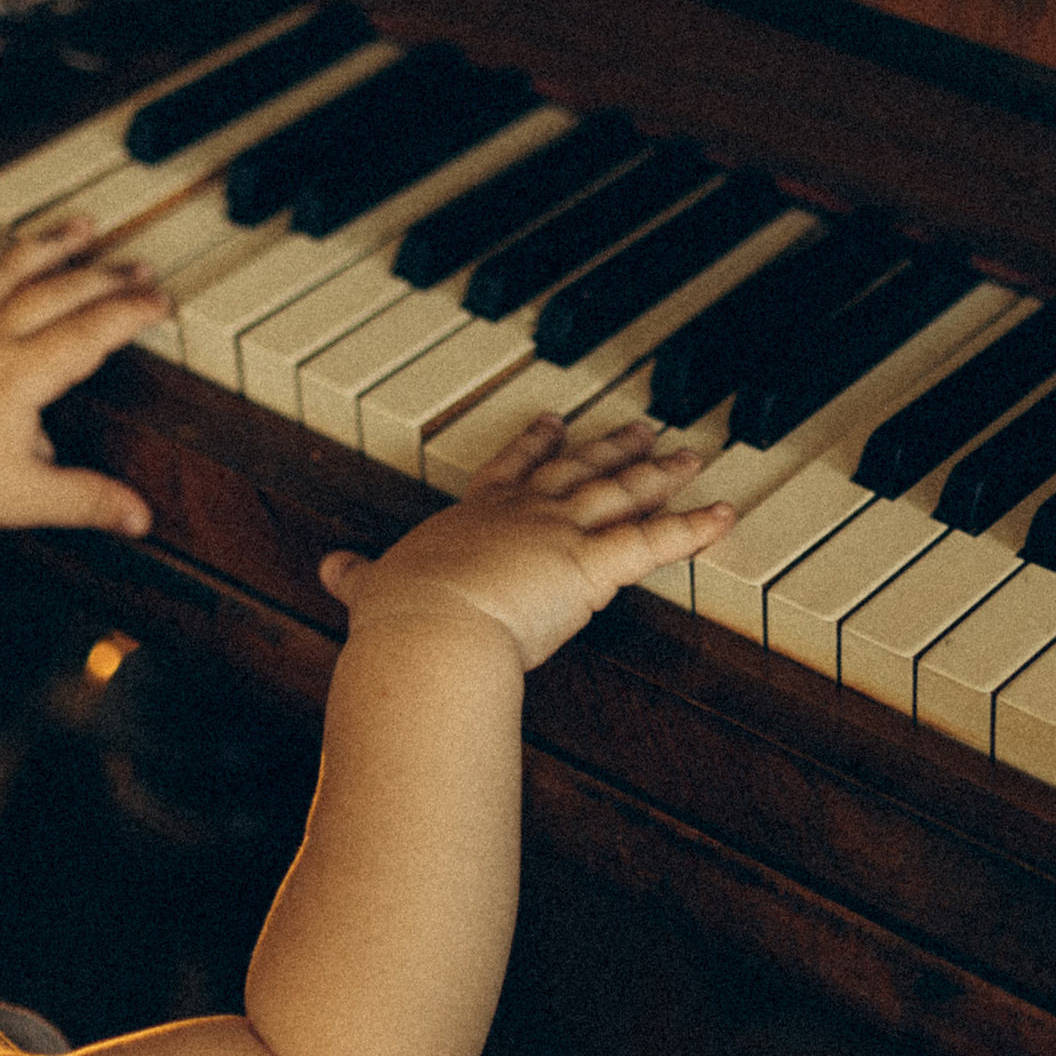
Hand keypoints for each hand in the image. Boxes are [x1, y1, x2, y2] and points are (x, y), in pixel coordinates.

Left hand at [0, 220, 164, 555]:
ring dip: (46, 247)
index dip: (129, 314)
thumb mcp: (26, 500)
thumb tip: (140, 517)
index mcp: (17, 376)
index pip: (88, 333)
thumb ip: (87, 501)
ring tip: (81, 228)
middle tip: (140, 269)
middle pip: (57, 294)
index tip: (160, 303)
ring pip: (7, 274)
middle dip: (105, 278)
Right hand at [319, 416, 733, 674]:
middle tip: (643, 428)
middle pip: (579, 470)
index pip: (511, 469)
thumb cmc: (401, 617)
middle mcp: (524, 513)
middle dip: (614, 448)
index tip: (554, 423)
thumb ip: (358, 577)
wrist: (428, 632)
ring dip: (661, 474)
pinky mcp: (591, 564)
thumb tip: (329, 569)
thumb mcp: (372, 589)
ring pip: (622, 493)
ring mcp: (560, 532)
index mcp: (475, 516)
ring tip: (691, 457)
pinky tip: (726, 514)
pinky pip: (655, 542)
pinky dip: (694, 528)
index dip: (536, 445)